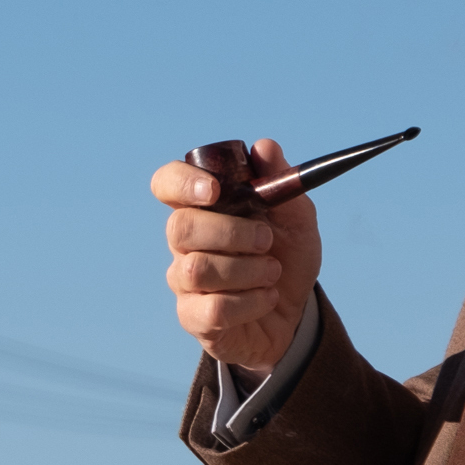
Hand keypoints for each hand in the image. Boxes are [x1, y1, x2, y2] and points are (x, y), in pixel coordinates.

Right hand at [151, 138, 321, 376]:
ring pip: (198, 269)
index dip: (181, 183)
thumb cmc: (286, 257)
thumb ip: (282, 183)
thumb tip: (264, 147)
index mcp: (203, 208)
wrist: (295, 313)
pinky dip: (251, 302)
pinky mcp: (194, 317)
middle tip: (267, 240)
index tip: (214, 191)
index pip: (167, 184)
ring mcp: (185, 281)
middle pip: (180, 227)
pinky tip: (267, 298)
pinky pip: (213, 308)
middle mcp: (185, 242)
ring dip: (248, 270)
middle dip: (231, 232)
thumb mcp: (297, 219)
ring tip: (273, 272)